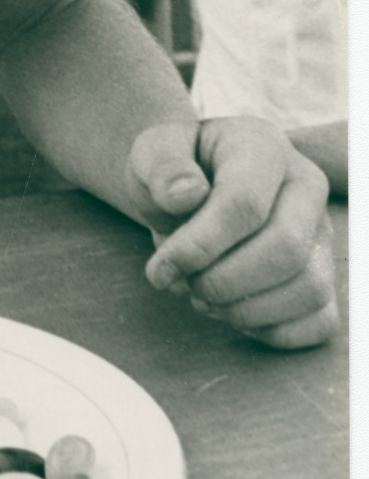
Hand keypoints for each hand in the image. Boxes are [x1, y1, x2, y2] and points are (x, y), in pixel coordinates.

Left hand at [126, 117, 337, 349]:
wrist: (193, 184)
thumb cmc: (174, 170)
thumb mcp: (152, 153)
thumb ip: (161, 167)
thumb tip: (185, 195)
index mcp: (264, 148)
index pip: (245, 204)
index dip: (200, 246)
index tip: (160, 270)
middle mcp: (306, 187)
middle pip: (285, 250)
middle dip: (224, 282)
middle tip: (184, 286)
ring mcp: (322, 234)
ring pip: (309, 289)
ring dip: (246, 310)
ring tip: (203, 298)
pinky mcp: (325, 275)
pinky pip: (321, 320)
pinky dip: (273, 330)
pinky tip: (234, 312)